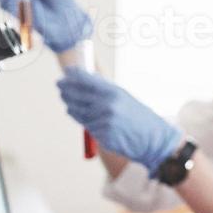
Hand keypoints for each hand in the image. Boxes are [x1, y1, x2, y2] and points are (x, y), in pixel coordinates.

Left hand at [57, 68, 182, 176]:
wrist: (153, 140)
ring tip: (66, 102)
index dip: (74, 75)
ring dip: (71, 107)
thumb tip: (86, 81)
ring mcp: (104, 122)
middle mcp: (107, 106)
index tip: (66, 72)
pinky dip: (84, 122)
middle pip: (78, 96)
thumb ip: (106, 91)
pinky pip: (88, 127)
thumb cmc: (140, 117)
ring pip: (80, 113)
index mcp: (114, 93)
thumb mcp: (125, 98)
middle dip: (67, 90)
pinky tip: (81, 117)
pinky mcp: (103, 136)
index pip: (88, 81)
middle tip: (59, 85)